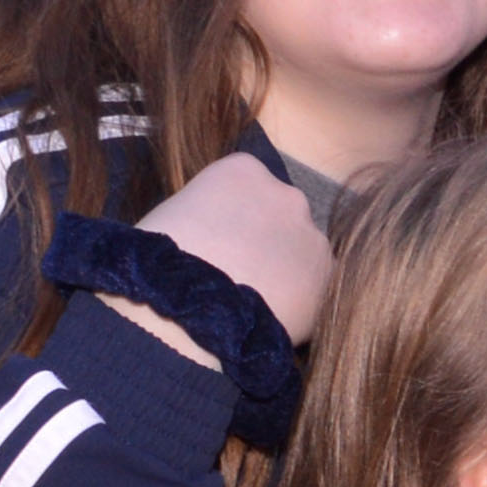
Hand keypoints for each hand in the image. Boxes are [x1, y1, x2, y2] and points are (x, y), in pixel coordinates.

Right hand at [138, 146, 336, 343]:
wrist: (186, 311)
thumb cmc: (160, 262)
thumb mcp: (174, 216)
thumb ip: (208, 212)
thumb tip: (214, 231)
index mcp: (242, 170)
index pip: (248, 187)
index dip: (233, 219)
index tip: (220, 243)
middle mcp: (286, 193)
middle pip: (280, 215)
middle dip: (265, 240)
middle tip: (241, 274)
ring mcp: (310, 232)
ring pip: (301, 250)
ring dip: (286, 269)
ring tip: (257, 302)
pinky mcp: (326, 273)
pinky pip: (317, 285)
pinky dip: (301, 299)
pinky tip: (274, 316)